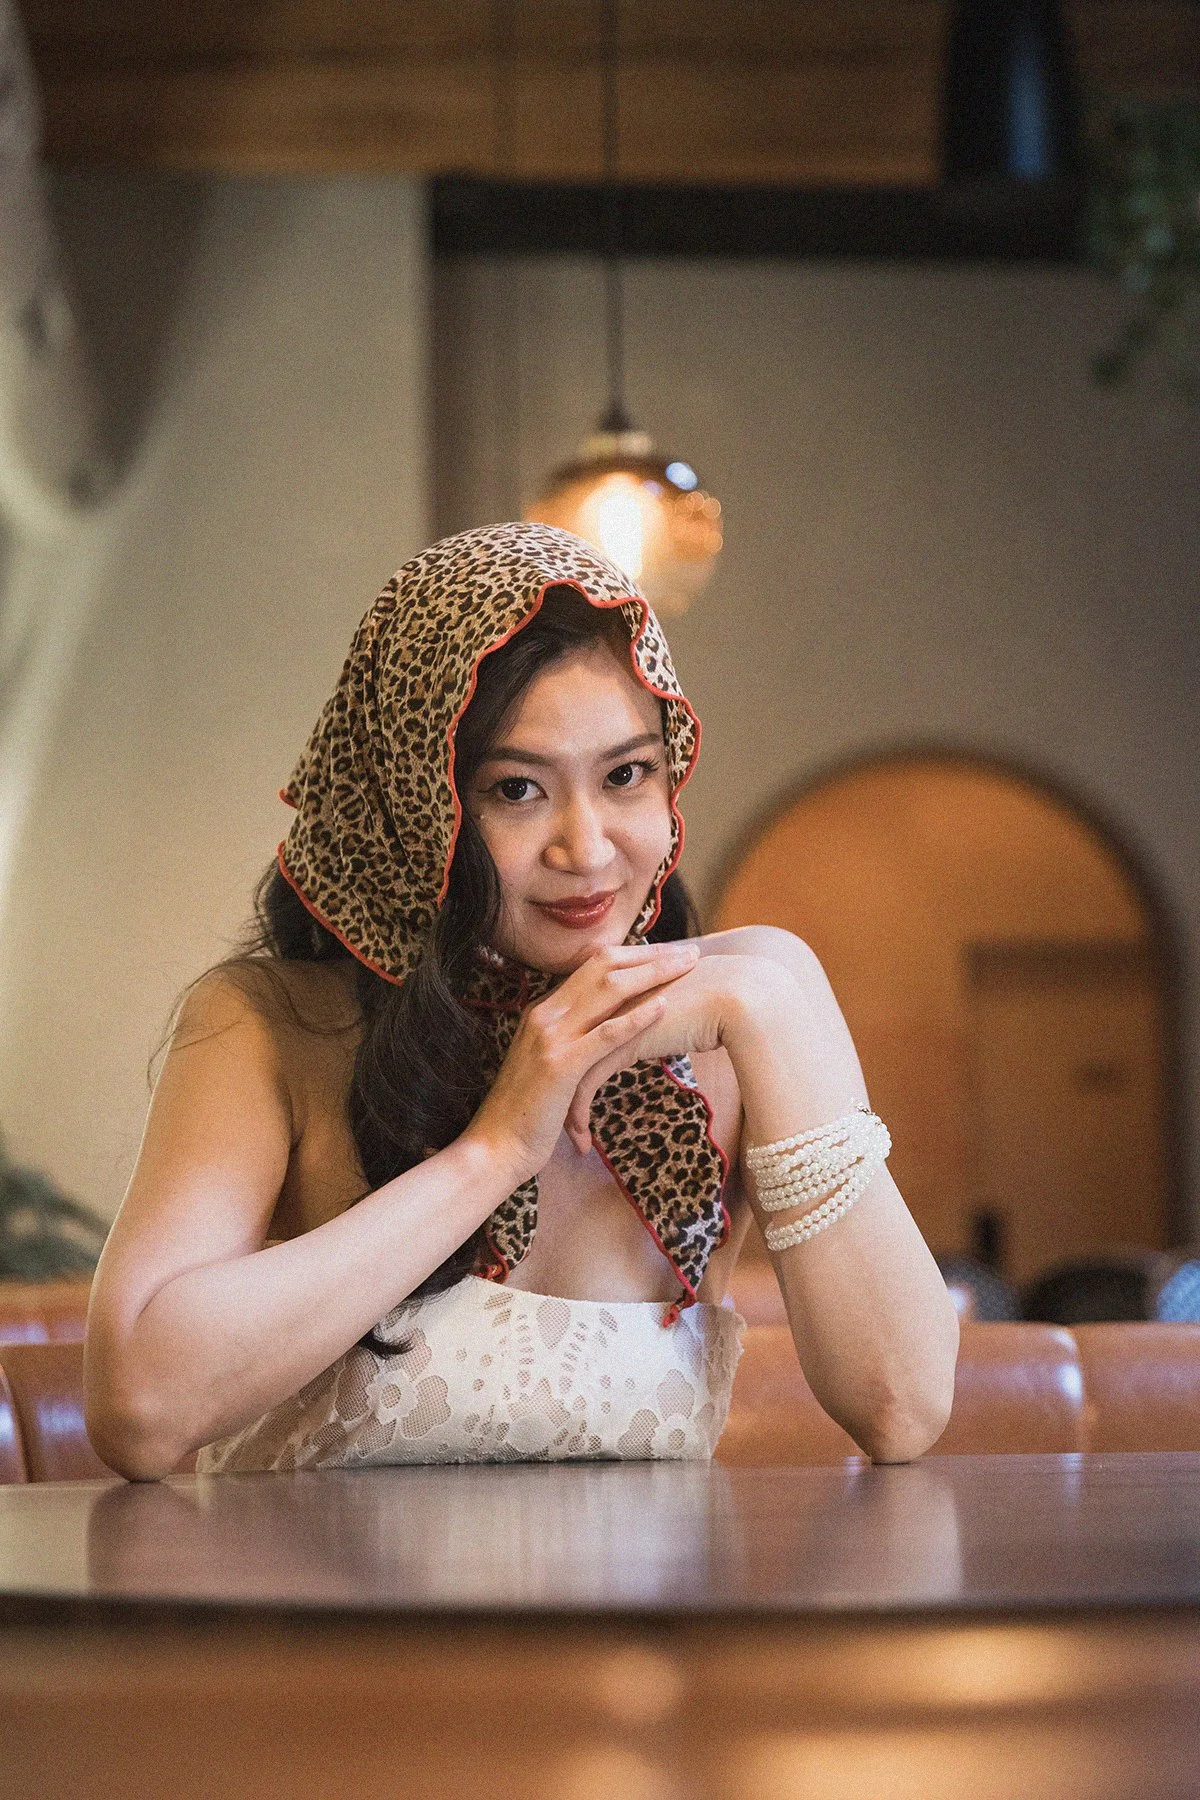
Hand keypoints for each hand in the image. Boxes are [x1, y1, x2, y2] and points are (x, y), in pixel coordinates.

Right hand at [462, 940, 701, 1183]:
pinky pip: (606, 1032)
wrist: (495, 1146)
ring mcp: (551, 1036)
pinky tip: (665, 1006)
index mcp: (542, 1011)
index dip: (631, 955)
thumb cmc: (525, 1113)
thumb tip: (601, 1032)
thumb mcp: (545, 1064)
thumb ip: (568, 1042)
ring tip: (687, 968)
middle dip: (649, 956)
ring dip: (652, 974)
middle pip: (602, 966)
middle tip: (687, 952)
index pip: (590, 967)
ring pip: (608, 990)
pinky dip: (637, 1016)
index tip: (664, 952)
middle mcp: (545, 1014)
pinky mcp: (560, 1064)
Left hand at [563, 950, 790, 1152]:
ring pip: (568, 1070)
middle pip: (562, 1050)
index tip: (563, 1094)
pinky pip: (586, 1084)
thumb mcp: (671, 1012)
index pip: (573, 1031)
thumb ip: (653, 1021)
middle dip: (555, 1088)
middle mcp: (604, 1005)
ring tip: (568, 1137)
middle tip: (550, 1118)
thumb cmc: (712, 1004)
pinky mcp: (620, 1045)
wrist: (737, 997)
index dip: (567, 1062)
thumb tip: (653, 1037)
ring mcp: (608, 1022)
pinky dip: (580, 1115)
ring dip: (564, 1108)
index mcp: (613, 992)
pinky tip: (583, 1141)